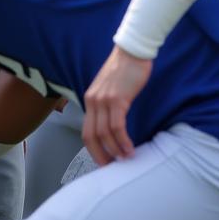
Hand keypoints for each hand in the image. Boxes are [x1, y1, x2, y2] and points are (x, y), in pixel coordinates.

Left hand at [83, 46, 151, 164]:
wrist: (132, 51)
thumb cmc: (125, 70)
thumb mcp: (110, 89)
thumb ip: (108, 105)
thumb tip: (113, 125)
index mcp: (90, 100)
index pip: (86, 131)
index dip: (93, 150)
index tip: (103, 162)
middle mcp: (92, 101)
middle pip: (90, 136)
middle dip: (100, 156)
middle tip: (111, 169)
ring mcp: (103, 100)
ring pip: (104, 134)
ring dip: (115, 151)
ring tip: (126, 161)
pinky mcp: (117, 98)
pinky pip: (117, 126)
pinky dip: (123, 140)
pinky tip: (130, 149)